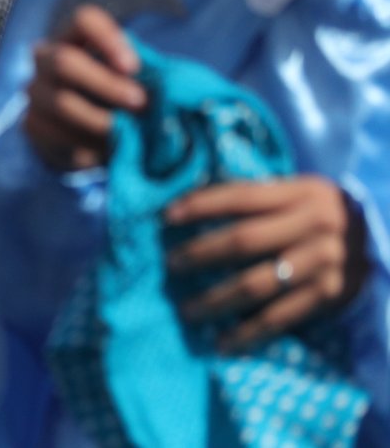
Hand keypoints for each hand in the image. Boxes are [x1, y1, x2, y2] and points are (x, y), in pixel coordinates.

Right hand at [23, 4, 146, 170]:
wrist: (84, 132)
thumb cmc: (118, 96)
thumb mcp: (133, 80)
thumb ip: (147, 76)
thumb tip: (170, 85)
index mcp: (74, 37)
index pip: (83, 20)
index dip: (107, 38)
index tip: (134, 67)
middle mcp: (46, 58)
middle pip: (65, 61)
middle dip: (107, 85)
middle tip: (141, 104)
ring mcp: (35, 91)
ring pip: (62, 103)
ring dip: (101, 121)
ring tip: (129, 135)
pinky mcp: (32, 124)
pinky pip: (57, 135)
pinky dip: (87, 146)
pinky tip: (107, 151)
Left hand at [167, 176, 370, 351]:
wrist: (382, 239)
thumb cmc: (325, 212)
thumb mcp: (301, 192)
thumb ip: (261, 197)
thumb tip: (194, 202)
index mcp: (302, 194)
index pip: (241, 197)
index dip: (201, 205)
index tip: (165, 217)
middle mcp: (314, 226)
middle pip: (243, 241)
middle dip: (199, 254)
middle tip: (169, 265)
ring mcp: (323, 263)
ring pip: (258, 284)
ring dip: (216, 299)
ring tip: (186, 310)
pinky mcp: (330, 296)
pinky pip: (282, 317)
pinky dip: (251, 331)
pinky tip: (224, 342)